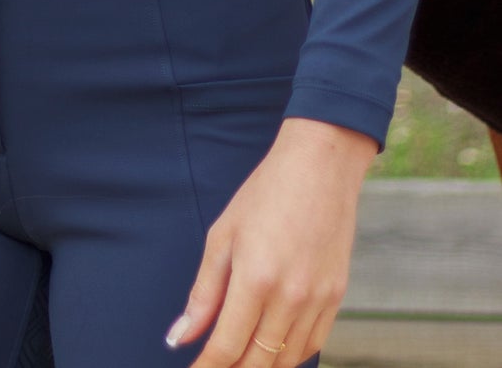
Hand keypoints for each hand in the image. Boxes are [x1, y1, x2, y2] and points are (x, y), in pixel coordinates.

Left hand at [166, 116, 376, 365]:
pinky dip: (289, 357)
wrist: (320, 169)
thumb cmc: (264, 195)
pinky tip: (271, 352)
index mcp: (256, 279)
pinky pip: (312, 345)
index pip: (227, 346)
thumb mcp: (222, 236)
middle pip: (259, 363)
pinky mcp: (337, 299)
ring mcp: (319, 302)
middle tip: (211, 367)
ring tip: (237, 362)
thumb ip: (204, 293)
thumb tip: (180, 336)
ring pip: (288, 362)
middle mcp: (291, 299)